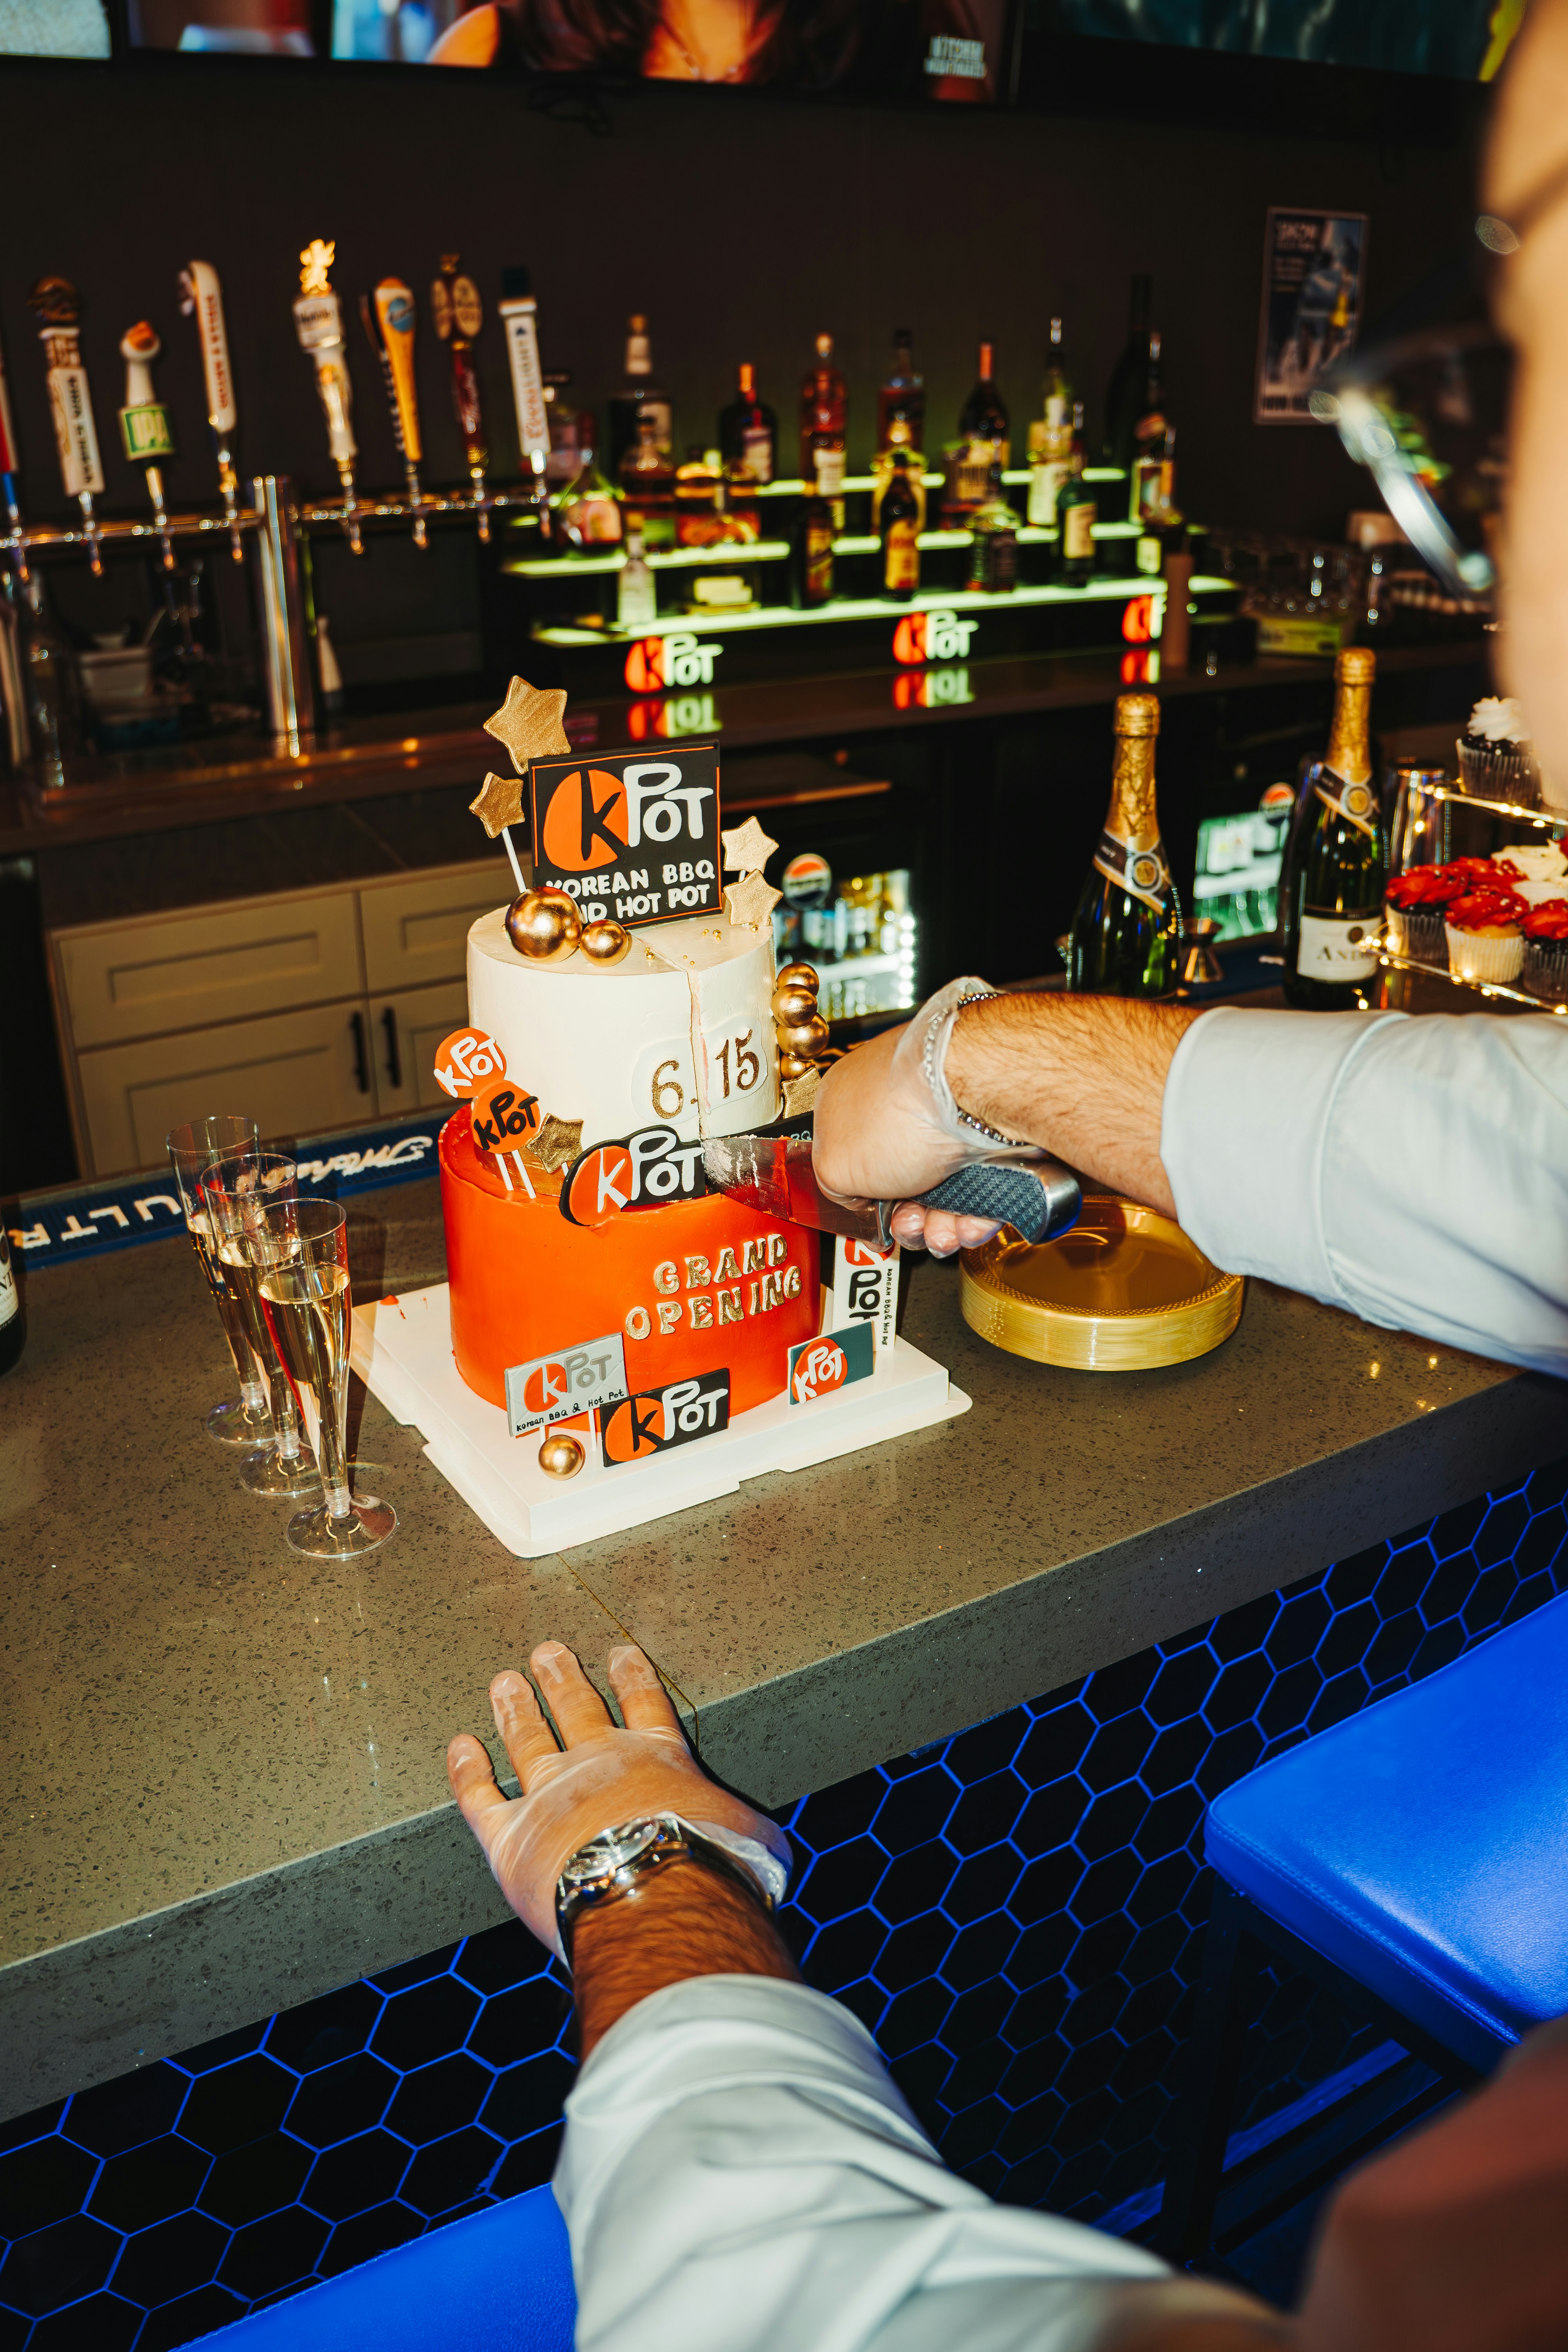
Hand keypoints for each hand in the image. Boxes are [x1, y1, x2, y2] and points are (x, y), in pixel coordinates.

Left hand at [447, 1640, 788, 1955]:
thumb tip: (764, 1850)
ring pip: (527, 1738)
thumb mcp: (754, 1842)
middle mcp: (600, 1765)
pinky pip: (480, 1796)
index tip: (618, 1654)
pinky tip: (459, 1748)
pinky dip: (466, 1770)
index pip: (643, 1704)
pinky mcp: (510, 1836)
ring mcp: (550, 1795)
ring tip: (505, 1682)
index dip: (630, 1676)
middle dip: (560, 1677)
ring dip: (515, 1707)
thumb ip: (750, 1833)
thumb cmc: (710, 1870)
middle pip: (576, 1708)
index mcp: (658, 1761)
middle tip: (546, 1652)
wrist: (655, 1895)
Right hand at [813, 996, 1011, 1259]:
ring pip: (942, 1196)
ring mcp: (949, 1123)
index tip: (870, 1222)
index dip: (860, 1199)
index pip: (850, 1156)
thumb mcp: (834, 1165)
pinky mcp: (990, 1142)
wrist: (977, 1094)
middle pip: (900, 1184)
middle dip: (904, 1220)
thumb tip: (853, 1201)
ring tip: (940, 1232)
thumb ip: (833, 1187)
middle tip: (907, 1226)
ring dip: (938, 1227)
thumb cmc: (903, 1113)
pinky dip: (972, 1216)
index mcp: (853, 1099)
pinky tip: (966, 1224)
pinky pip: (979, 1193)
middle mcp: (903, 1107)